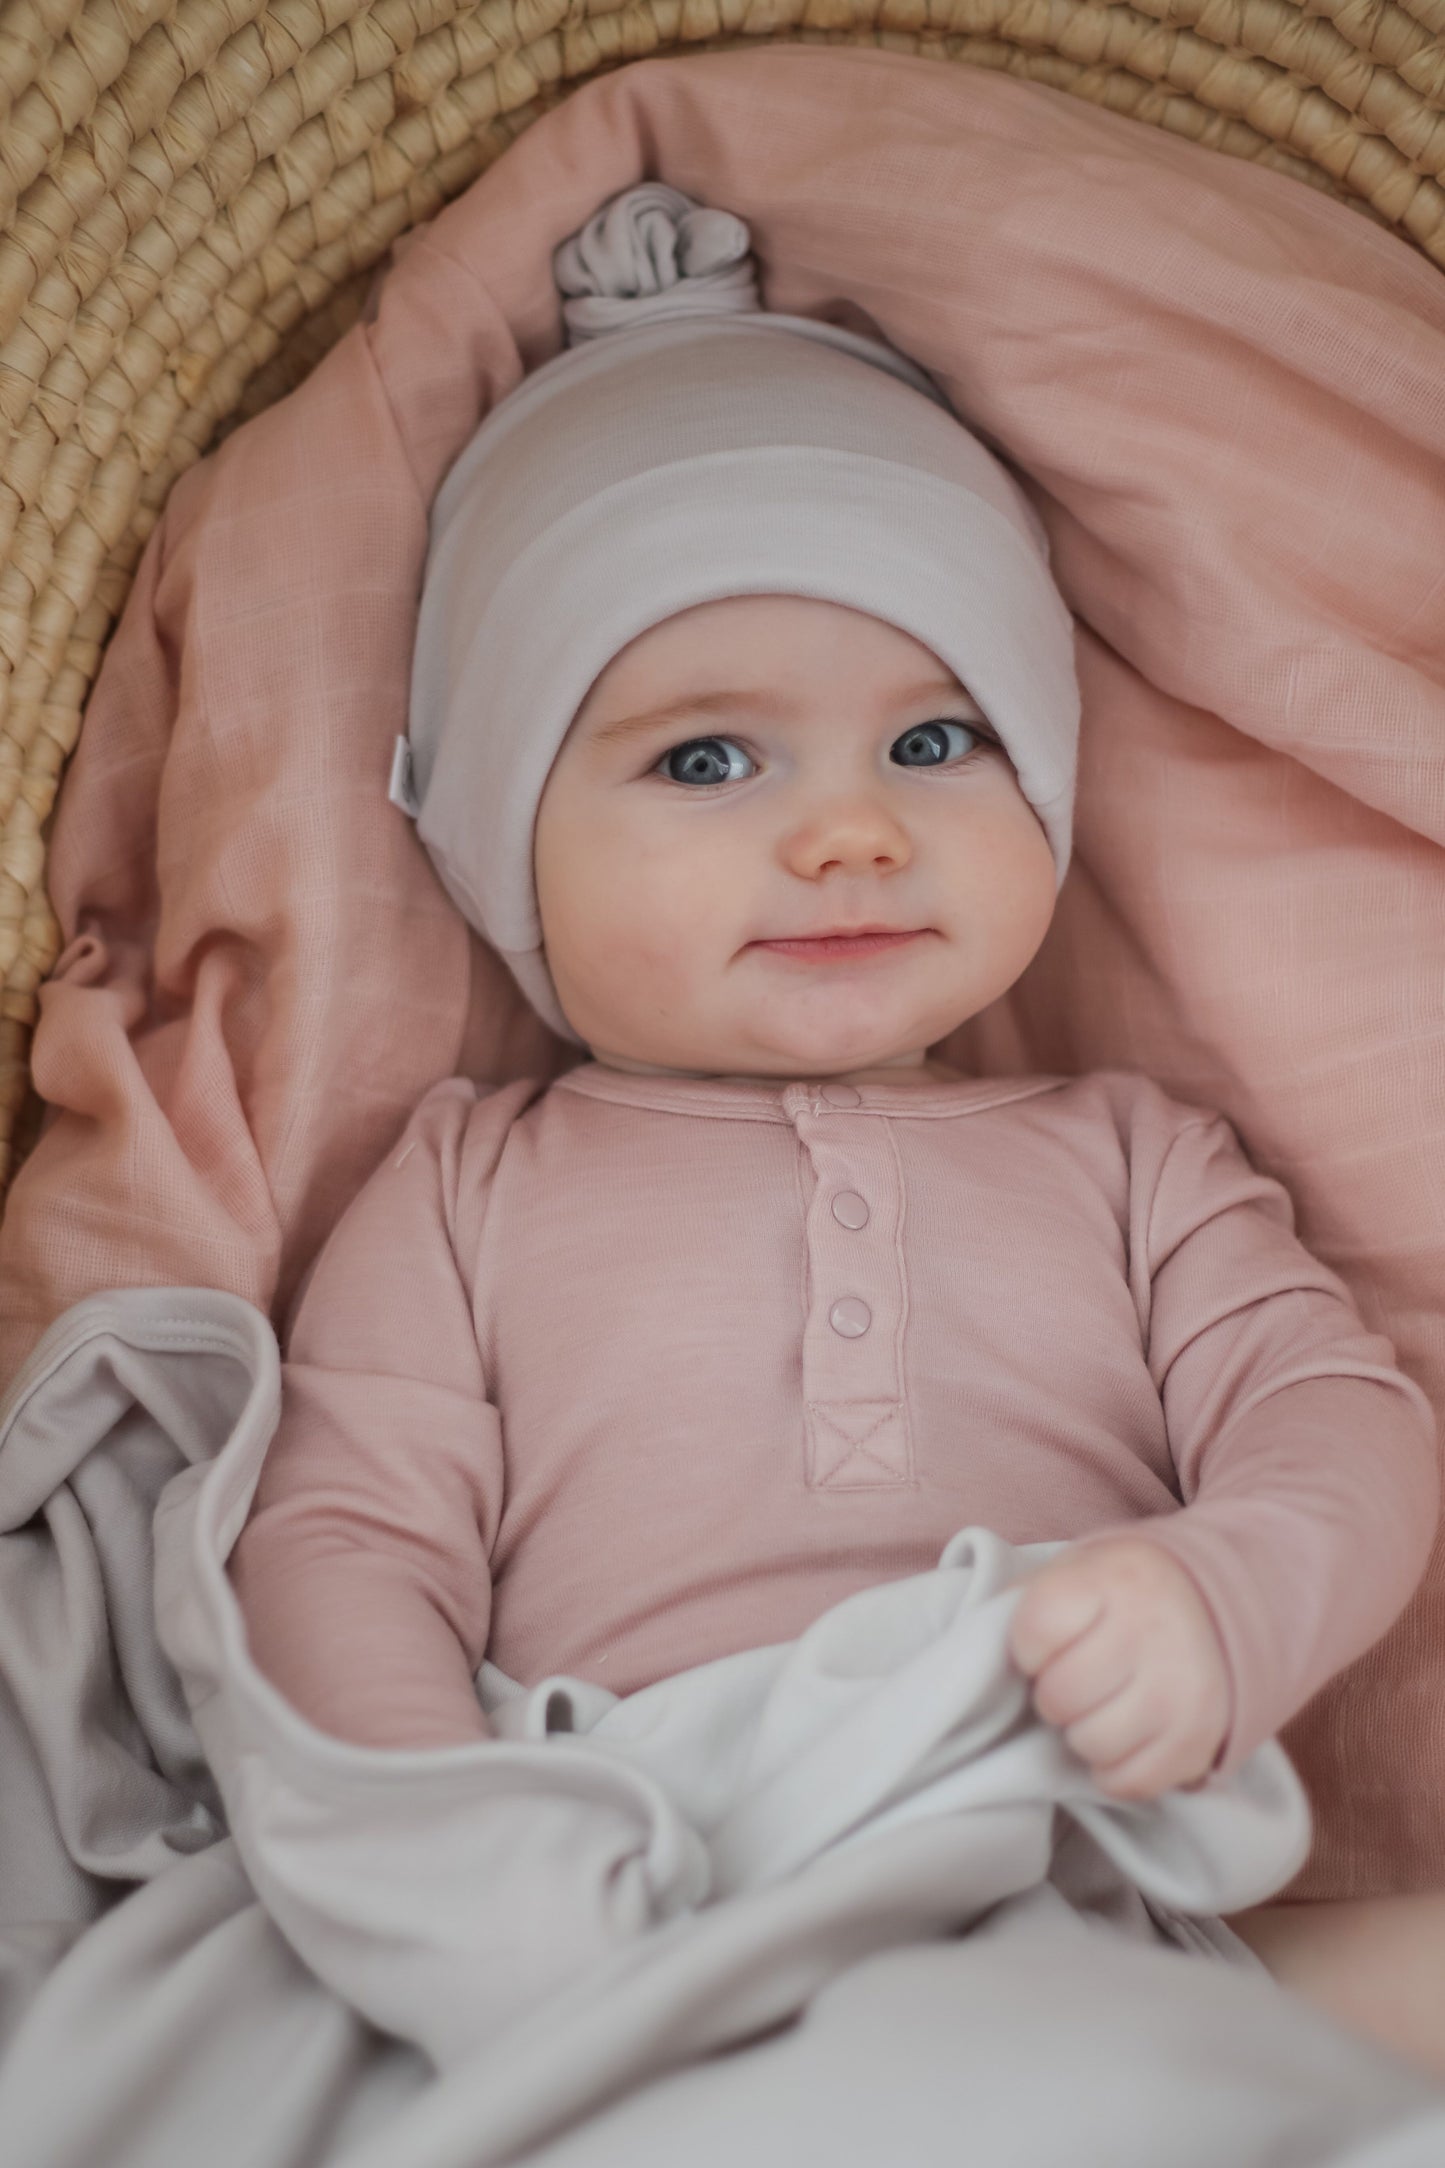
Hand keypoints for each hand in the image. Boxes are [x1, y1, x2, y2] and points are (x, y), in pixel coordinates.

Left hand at [1007, 1536, 1231, 1800]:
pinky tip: (1125, 1732)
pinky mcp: (1198, 1742)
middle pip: (1059, 1696)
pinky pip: (1128, 1782)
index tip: (1049, 1641)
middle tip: (1076, 1677)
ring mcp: (1182, 1691)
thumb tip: (976, 1651)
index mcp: (1113, 1579)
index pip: (1033, 1634)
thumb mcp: (1075, 1570)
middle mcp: (1153, 1632)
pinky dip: (1114, 1766)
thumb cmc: (1121, 1593)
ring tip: (1101, 1704)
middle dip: (1055, 1692)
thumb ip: (1026, 1601)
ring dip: (1083, 1730)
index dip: (1029, 1647)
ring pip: (1090, 1743)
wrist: (1218, 1606)